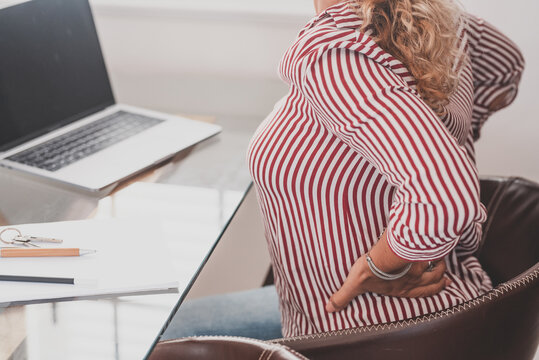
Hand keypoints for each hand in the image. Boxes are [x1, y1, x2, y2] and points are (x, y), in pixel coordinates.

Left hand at [326, 256, 450, 311]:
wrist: (384, 256)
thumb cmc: (370, 270)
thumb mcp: (353, 285)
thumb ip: (342, 297)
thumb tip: (328, 309)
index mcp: (400, 290)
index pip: (417, 293)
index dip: (429, 291)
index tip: (439, 287)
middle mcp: (413, 281)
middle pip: (431, 283)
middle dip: (439, 282)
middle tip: (447, 280)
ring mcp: (420, 268)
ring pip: (435, 270)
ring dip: (440, 268)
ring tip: (442, 264)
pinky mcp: (422, 253)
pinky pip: (435, 254)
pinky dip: (439, 253)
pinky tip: (439, 248)